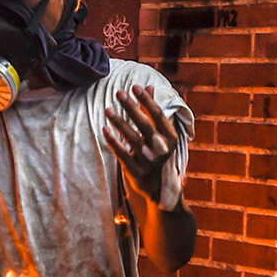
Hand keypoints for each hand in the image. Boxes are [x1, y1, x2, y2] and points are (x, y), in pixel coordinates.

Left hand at [103, 85, 180, 209]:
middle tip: (118, 93)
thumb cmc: (158, 154)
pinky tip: (105, 129)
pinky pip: (122, 154)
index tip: (136, 87)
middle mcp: (162, 149)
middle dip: (131, 108)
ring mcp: (149, 161)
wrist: (159, 189)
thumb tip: (149, 87)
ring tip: (108, 109)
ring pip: (133, 139)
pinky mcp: (135, 172)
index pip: (159, 116)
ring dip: (119, 123)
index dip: (148, 101)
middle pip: (145, 125)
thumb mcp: (162, 135)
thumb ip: (154, 112)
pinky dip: (114, 141)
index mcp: (171, 138)